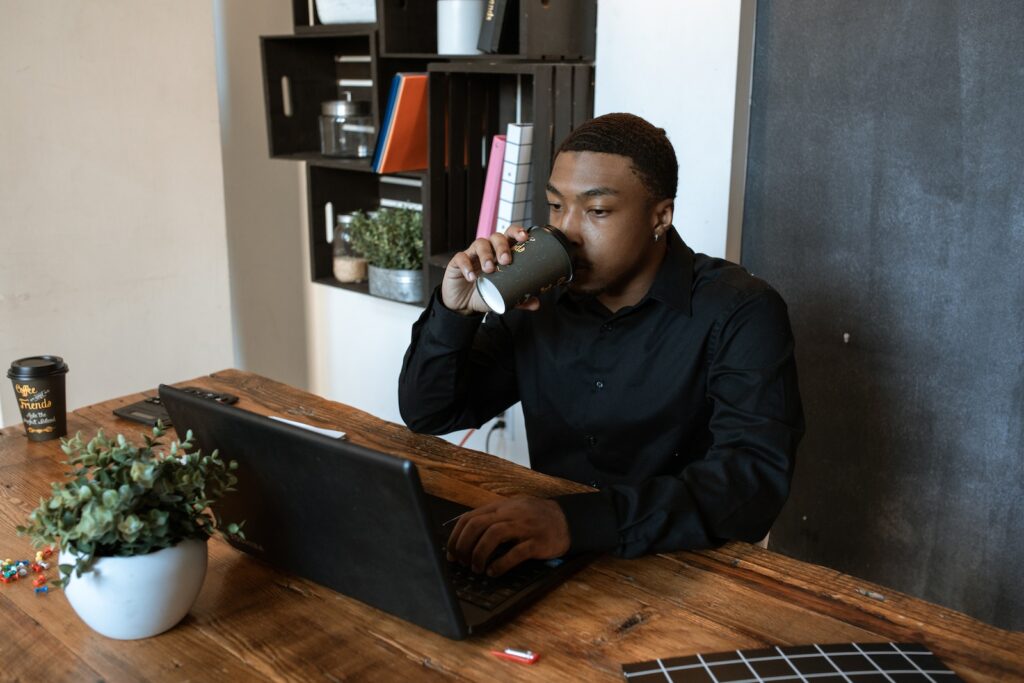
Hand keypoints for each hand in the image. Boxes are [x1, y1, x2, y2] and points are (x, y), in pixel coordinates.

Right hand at [441, 226, 540, 314]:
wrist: (463, 305)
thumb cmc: (485, 292)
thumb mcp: (503, 297)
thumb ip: (519, 299)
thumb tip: (536, 304)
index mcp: (500, 253)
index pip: (509, 235)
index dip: (517, 232)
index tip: (524, 238)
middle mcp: (487, 250)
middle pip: (496, 237)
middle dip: (502, 246)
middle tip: (506, 260)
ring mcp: (472, 254)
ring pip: (480, 244)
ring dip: (486, 255)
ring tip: (489, 269)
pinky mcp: (457, 262)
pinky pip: (461, 258)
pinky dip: (466, 266)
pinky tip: (471, 277)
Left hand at [446, 496, 570, 575]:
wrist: (568, 520)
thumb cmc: (536, 518)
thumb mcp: (513, 511)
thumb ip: (492, 519)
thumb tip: (465, 536)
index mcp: (501, 507)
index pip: (469, 518)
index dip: (455, 537)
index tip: (451, 553)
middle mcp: (510, 514)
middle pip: (477, 525)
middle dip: (464, 546)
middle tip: (461, 562)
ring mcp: (524, 526)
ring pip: (493, 535)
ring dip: (479, 554)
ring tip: (476, 568)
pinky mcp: (537, 542)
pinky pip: (515, 552)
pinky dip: (500, 564)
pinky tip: (494, 572)